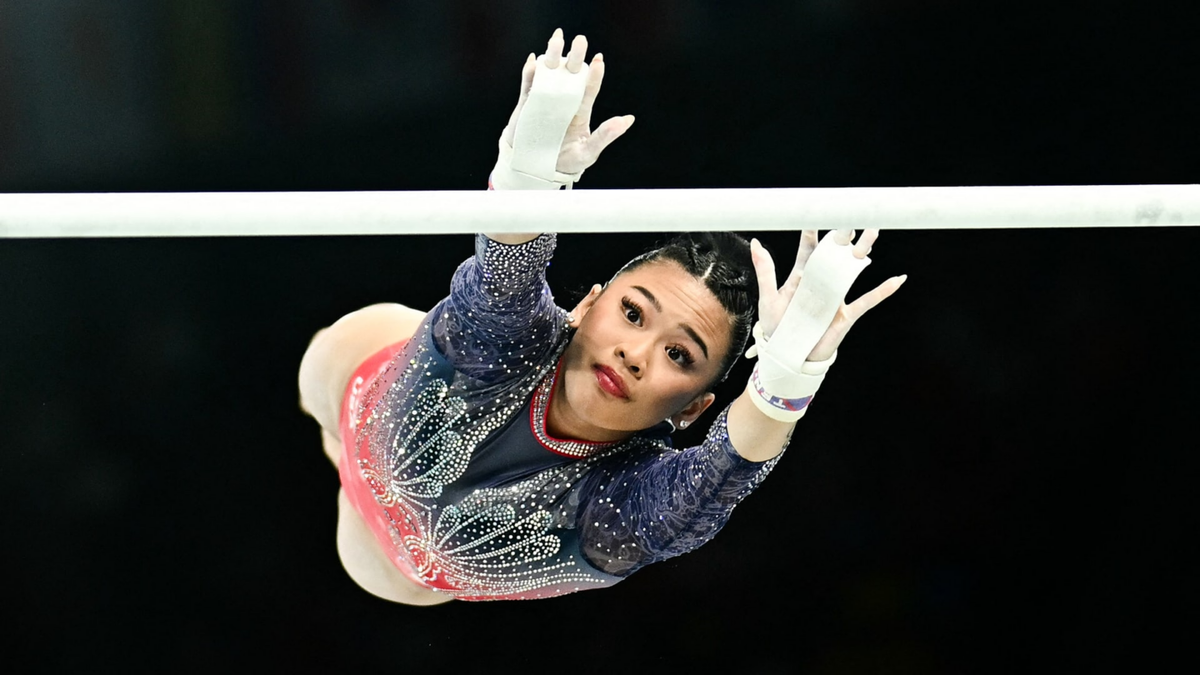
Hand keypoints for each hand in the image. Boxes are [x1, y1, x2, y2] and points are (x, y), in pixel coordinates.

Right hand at [501, 28, 634, 175]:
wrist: (537, 170)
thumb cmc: (567, 161)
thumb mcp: (588, 152)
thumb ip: (605, 135)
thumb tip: (628, 120)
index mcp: (580, 110)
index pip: (589, 89)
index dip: (594, 75)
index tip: (598, 60)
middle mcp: (564, 101)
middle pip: (571, 74)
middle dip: (575, 57)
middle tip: (580, 40)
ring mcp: (545, 101)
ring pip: (550, 74)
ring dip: (552, 56)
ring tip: (556, 39)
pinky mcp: (527, 105)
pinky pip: (528, 86)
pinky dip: (530, 73)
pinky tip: (533, 61)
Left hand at [751, 229, 905, 362]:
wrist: (787, 355)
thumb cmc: (777, 326)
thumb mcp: (768, 298)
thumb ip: (765, 271)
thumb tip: (756, 243)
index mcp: (802, 276)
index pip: (809, 249)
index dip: (813, 233)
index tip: (816, 212)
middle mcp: (821, 282)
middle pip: (835, 254)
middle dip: (843, 235)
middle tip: (851, 215)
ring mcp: (836, 296)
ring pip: (853, 269)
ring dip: (863, 251)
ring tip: (873, 232)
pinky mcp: (846, 313)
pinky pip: (868, 300)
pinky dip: (883, 291)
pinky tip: (898, 280)